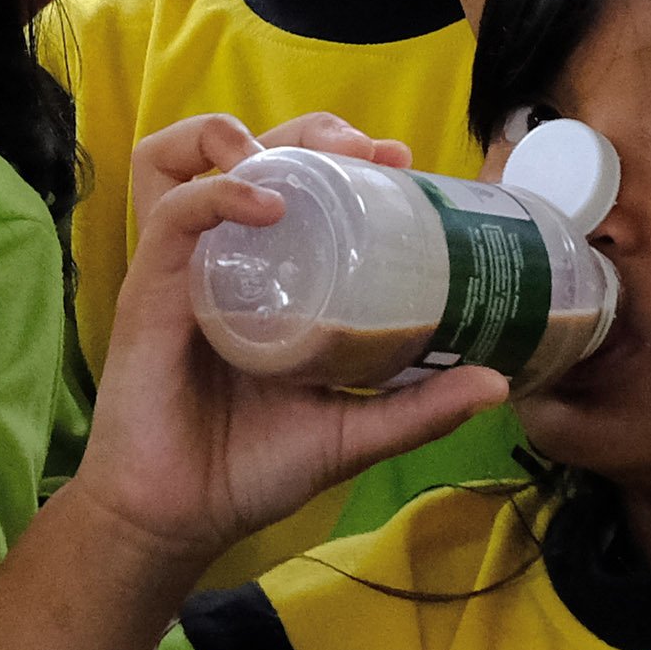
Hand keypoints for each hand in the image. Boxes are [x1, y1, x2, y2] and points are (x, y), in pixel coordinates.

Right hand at [62, 116, 503, 568]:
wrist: (181, 518)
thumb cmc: (252, 468)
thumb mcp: (353, 432)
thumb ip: (418, 408)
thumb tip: (498, 384)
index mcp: (272, 280)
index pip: (301, 184)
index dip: (348, 156)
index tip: (404, 161)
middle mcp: (227, 260)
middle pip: (257, 153)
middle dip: (315, 130)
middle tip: (372, 151)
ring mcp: (185, 268)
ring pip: (195, 159)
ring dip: (247, 135)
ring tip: (311, 155)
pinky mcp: (152, 289)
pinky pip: (176, 213)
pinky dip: (221, 193)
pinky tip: (269, 202)